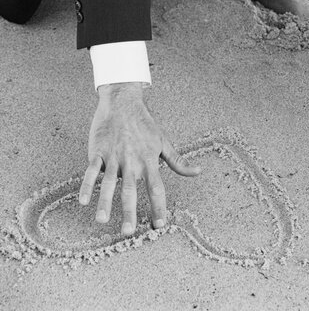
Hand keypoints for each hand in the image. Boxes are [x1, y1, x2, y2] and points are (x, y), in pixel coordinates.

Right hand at [78, 82, 199, 234]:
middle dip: (129, 212)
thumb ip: (179, 162)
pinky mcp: (98, 152)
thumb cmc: (145, 125)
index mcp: (149, 161)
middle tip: (128, 233)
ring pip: (109, 183)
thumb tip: (198, 172)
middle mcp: (132, 161)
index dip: (158, 207)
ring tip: (102, 221)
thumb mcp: (164, 142)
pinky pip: (90, 171)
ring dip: (105, 202)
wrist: (123, 102)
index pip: (156, 189)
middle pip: (131, 190)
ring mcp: (113, 157)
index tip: (159, 225)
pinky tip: (82, 201)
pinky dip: (86, 185)